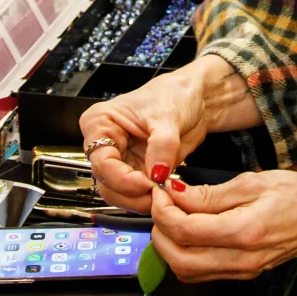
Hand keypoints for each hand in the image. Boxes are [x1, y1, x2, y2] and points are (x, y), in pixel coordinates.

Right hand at [80, 55, 261, 213]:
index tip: (147, 183)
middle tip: (158, 196)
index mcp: (100, 123)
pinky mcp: (138, 172)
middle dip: (132, 195)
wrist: (195, 99)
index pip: (101, 162)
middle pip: (107, 184)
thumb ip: (162, 145)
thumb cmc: (174, 94)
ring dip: (141, 201)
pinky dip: (150, 199)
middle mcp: (106, 144)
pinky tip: (166, 194)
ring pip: (120, 195)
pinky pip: (137, 195)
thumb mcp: (168, 116)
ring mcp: (122, 161)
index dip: (122, 179)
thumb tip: (157, 174)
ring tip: (165, 195)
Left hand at [150, 169, 296, 280]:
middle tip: (161, 206)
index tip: (160, 192)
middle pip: (180, 260)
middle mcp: (241, 259)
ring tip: (172, 216)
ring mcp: (242, 271)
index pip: (186, 231)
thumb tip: (174, 193)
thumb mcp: (252, 182)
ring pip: (187, 271)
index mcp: (244, 232)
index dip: (164, 212)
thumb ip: (210, 194)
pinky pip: (202, 272)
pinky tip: (189, 229)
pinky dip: (186, 254)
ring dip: (170, 246)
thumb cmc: (295, 191)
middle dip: (160, 232)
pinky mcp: (244, 273)